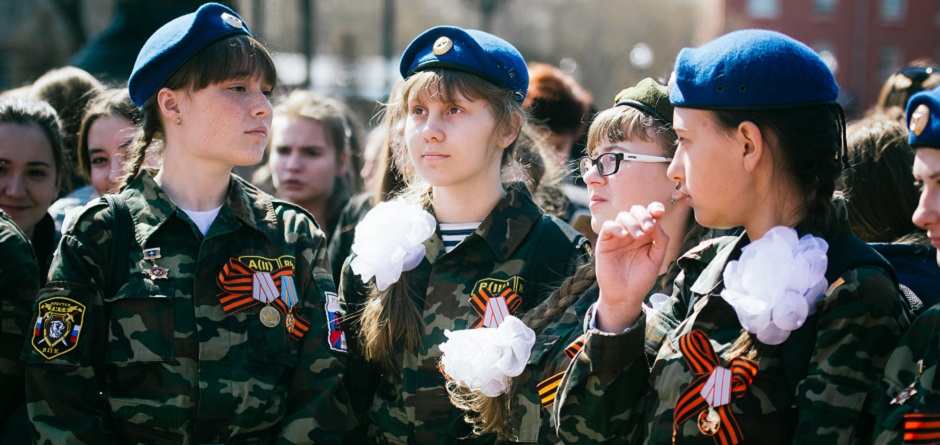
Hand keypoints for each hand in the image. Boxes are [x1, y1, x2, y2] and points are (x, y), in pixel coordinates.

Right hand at [593, 202, 669, 331]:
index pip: (650, 214)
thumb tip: (656, 220)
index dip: (654, 208)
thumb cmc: (641, 278)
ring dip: (632, 222)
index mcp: (646, 234)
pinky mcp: (605, 242)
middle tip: (649, 228)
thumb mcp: (657, 258)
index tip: (659, 212)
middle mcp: (632, 232)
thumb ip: (660, 239)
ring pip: (623, 216)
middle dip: (644, 215)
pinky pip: (608, 226)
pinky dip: (616, 227)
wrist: (625, 296)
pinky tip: (623, 235)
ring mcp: (618, 236)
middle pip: (636, 210)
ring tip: (638, 236)